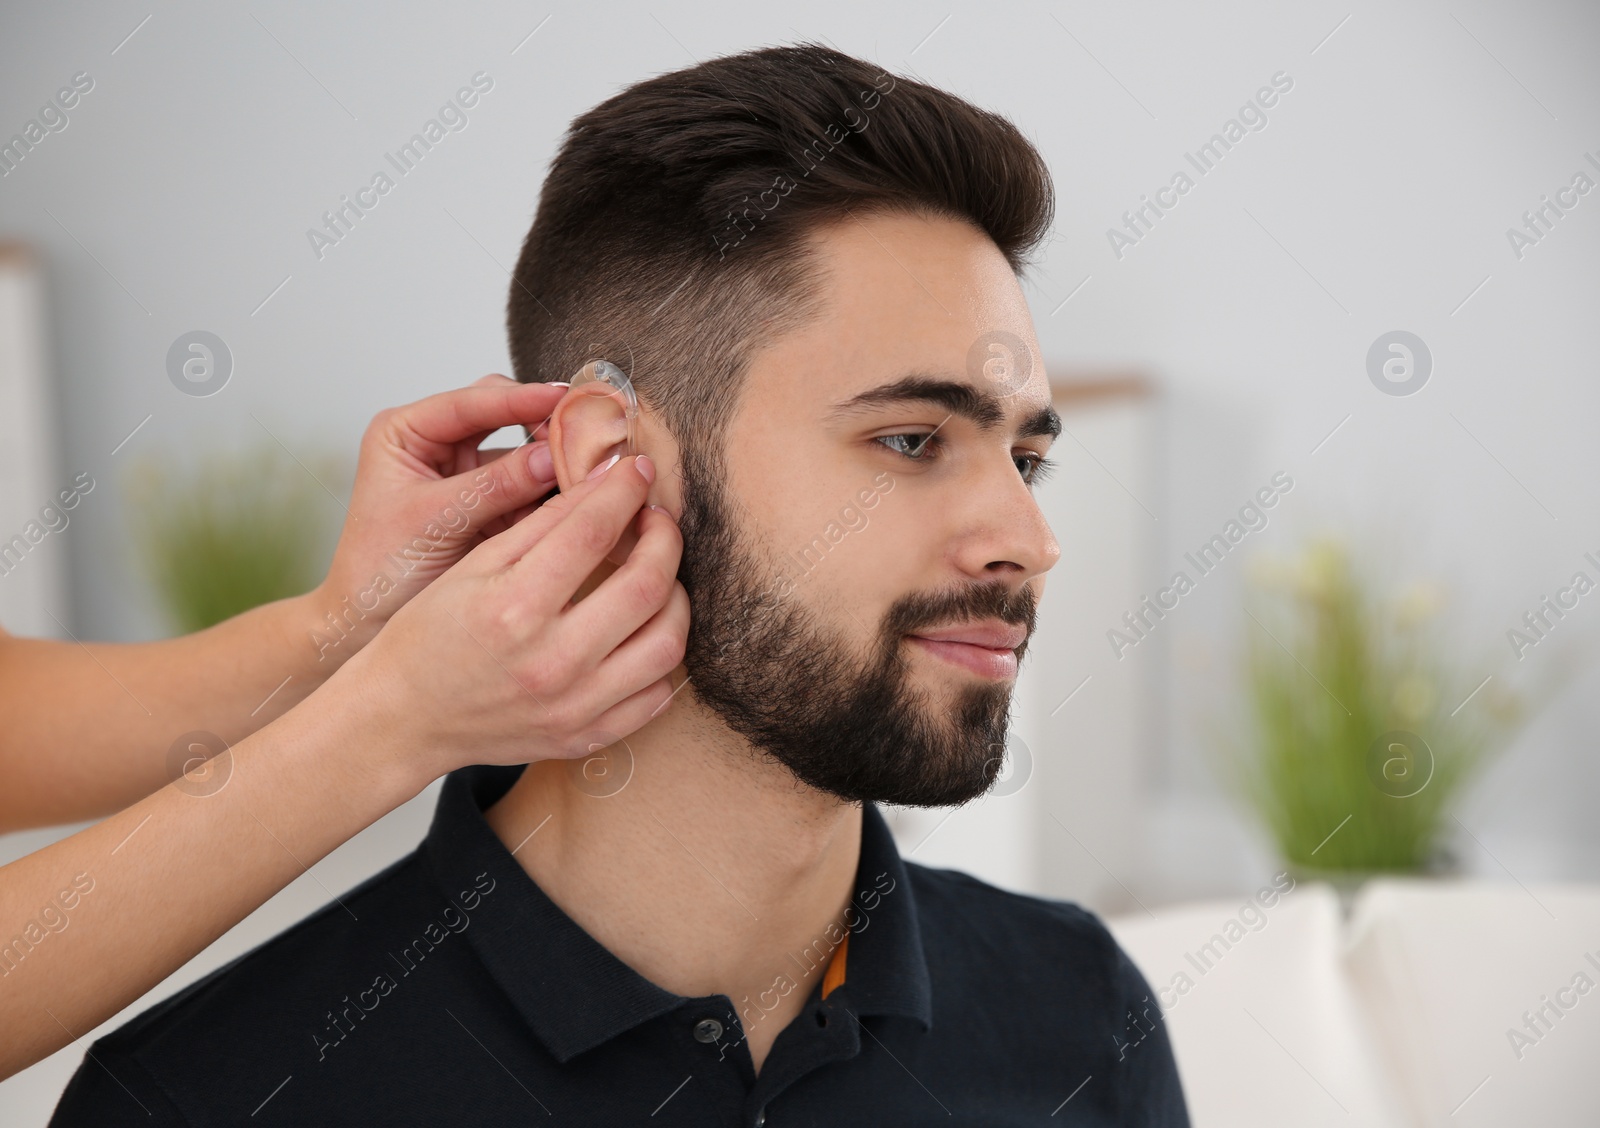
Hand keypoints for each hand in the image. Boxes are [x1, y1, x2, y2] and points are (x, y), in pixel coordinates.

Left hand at [308, 375, 564, 660]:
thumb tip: (551, 457)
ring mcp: (468, 476)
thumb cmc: (379, 573)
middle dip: (542, 423)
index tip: (561, 398)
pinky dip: (555, 493)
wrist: (369, 628)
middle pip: (503, 415)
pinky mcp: (493, 508)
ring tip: (592, 464)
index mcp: (405, 433)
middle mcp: (438, 446)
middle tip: (584, 430)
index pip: (469, 402)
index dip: (517, 400)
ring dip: (554, 458)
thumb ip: (492, 487)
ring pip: (523, 451)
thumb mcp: (433, 522)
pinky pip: (532, 490)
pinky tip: (583, 495)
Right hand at [342, 453, 688, 778]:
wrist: (404, 719)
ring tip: (657, 576)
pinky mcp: (586, 736)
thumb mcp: (474, 567)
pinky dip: (662, 657)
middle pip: (647, 585)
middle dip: (665, 539)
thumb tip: (603, 481)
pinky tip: (646, 631)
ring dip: (676, 598)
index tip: (638, 471)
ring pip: (668, 643)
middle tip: (657, 521)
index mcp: (514, 608)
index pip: (593, 531)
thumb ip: (543, 523)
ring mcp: (574, 706)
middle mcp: (551, 661)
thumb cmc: (430, 636)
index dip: (625, 490)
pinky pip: (658, 696)